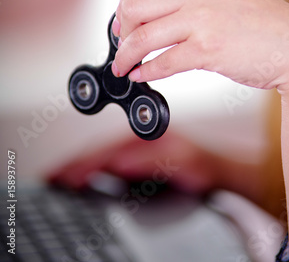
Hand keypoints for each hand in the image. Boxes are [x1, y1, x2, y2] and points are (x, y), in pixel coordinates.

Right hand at [47, 131, 223, 193]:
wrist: (215, 168)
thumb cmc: (201, 161)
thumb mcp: (179, 162)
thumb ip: (149, 161)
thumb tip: (119, 163)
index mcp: (147, 131)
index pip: (110, 147)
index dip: (87, 161)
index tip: (70, 173)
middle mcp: (139, 135)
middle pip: (101, 149)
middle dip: (77, 162)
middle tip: (56, 175)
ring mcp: (137, 145)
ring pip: (103, 154)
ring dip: (81, 164)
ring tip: (62, 174)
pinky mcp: (138, 156)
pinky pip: (110, 160)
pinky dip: (93, 167)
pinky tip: (84, 174)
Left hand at [112, 0, 288, 93]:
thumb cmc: (260, 23)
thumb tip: (148, 14)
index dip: (123, 5)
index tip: (124, 24)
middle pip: (132, 6)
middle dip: (122, 31)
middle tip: (124, 46)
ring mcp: (202, 18)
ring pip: (142, 36)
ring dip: (125, 56)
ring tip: (124, 66)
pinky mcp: (208, 49)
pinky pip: (162, 62)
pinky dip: (146, 72)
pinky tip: (143, 76)